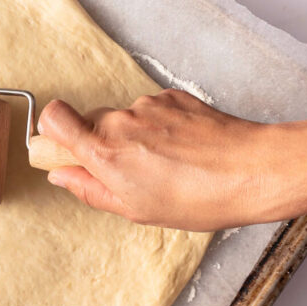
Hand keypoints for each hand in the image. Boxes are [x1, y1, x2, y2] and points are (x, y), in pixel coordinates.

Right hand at [38, 90, 281, 231]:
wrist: (255, 169)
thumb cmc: (200, 198)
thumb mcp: (136, 210)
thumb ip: (91, 190)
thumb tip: (62, 176)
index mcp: (105, 152)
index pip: (53, 118)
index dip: (51, 130)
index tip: (63, 148)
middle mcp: (120, 121)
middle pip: (91, 122)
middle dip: (101, 143)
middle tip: (128, 170)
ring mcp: (147, 106)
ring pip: (124, 118)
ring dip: (134, 137)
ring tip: (166, 164)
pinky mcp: (172, 96)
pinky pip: (151, 110)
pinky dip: (159, 127)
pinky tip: (183, 149)